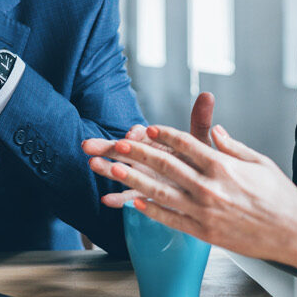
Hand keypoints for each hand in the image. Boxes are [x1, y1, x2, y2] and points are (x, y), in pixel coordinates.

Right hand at [82, 92, 214, 207]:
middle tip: (89, 145)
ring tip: (93, 165)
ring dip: (106, 169)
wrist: (202, 187)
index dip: (136, 134)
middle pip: (123, 150)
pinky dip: (118, 199)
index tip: (132, 134)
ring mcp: (143, 176)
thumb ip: (199, 121)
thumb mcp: (199, 142)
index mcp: (156, 142)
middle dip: (107, 147)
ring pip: (121, 171)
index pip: (142, 135)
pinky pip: (129, 197)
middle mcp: (146, 157)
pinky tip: (106, 201)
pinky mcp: (144, 194)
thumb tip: (207, 95)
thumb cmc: (199, 161)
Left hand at [86, 123, 296, 263]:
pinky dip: (152, 211)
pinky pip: (172, 220)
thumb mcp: (259, 162)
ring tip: (114, 171)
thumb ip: (233, 146)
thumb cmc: (280, 196)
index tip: (147, 128)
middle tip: (117, 144)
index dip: (164, 135)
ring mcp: (205, 211)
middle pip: (166, 165)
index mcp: (223, 165)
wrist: (295, 233)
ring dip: (134, 180)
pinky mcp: (204, 233)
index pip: (186, 144)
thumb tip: (215, 130)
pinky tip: (135, 203)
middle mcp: (210, 187)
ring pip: (161, 193)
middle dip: (138, 153)